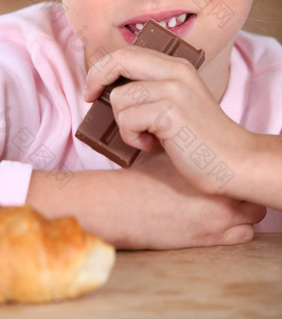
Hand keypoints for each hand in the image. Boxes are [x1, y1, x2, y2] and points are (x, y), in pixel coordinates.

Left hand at [86, 45, 252, 196]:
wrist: (233, 161)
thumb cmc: (199, 138)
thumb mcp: (178, 102)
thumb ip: (152, 89)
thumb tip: (109, 90)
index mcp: (177, 66)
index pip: (129, 52)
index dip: (103, 66)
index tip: (94, 86)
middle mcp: (175, 72)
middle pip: (119, 59)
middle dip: (96, 78)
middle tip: (90, 98)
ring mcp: (173, 90)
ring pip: (119, 97)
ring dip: (124, 123)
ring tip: (146, 136)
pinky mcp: (170, 112)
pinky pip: (127, 119)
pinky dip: (132, 137)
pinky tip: (152, 144)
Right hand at [124, 148, 265, 248]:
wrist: (127, 206)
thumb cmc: (143, 179)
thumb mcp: (167, 154)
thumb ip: (189, 151)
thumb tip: (197, 144)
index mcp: (212, 166)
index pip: (242, 166)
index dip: (236, 169)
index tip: (227, 171)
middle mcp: (221, 190)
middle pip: (252, 189)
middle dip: (242, 189)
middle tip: (228, 189)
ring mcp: (219, 216)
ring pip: (255, 213)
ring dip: (244, 210)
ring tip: (225, 207)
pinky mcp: (212, 237)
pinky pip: (245, 235)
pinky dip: (237, 230)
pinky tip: (219, 223)